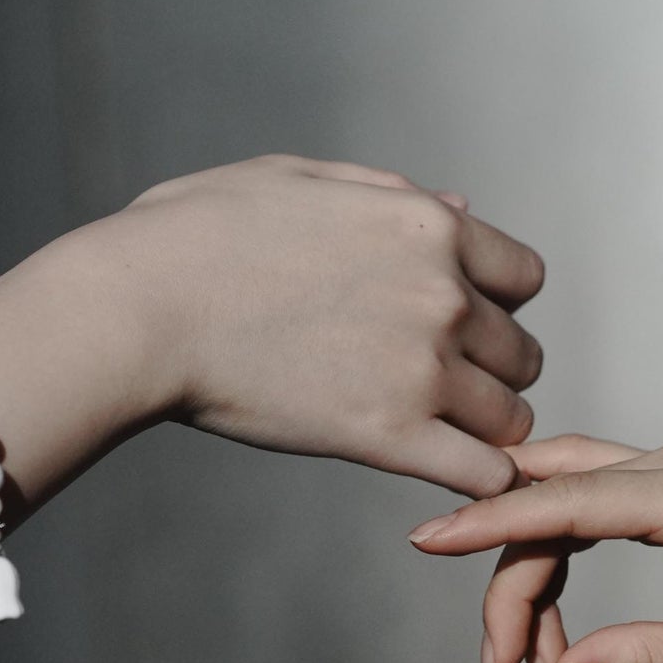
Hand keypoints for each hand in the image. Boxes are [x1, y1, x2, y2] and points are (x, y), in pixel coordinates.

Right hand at [79, 155, 546, 497]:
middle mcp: (443, 295)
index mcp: (428, 227)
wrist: (138, 310)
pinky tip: (435, 475)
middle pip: (521, 352)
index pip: (524, 277)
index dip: (493, 302)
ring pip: (510, 417)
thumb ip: (390, 194)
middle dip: (487, 369)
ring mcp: (423, 368)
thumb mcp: (300, 181)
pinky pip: (483, 473)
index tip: (451, 323)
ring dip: (478, 429)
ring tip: (429, 434)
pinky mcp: (389, 436)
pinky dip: (474, 481)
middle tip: (432, 386)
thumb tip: (459, 207)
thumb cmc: (197, 235)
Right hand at [407, 433, 662, 662]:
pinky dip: (569, 549)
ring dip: (538, 568)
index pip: (567, 500)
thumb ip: (637, 661)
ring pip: (573, 495)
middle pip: (556, 494)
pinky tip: (553, 607)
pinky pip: (602, 499)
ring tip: (536, 661)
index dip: (489, 523)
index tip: (425, 540)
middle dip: (513, 574)